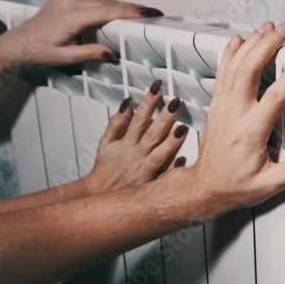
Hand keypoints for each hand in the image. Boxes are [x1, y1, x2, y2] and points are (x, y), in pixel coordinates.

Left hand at [0, 0, 161, 66]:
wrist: (16, 44)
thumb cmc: (39, 53)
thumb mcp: (66, 58)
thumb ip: (90, 53)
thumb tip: (113, 53)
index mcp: (71, 16)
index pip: (107, 11)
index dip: (130, 12)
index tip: (149, 13)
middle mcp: (69, 1)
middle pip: (107, 3)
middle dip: (130, 7)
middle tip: (152, 12)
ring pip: (100, 0)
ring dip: (119, 6)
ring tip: (139, 12)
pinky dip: (106, 4)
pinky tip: (117, 10)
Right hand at [84, 80, 187, 194]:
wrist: (100, 195)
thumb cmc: (105, 168)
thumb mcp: (105, 143)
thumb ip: (116, 123)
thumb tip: (126, 104)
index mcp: (126, 143)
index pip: (139, 118)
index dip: (148, 102)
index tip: (158, 88)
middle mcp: (137, 154)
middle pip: (153, 133)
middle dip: (165, 116)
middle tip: (176, 102)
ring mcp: (145, 169)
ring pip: (160, 153)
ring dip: (172, 141)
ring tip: (183, 127)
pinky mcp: (151, 183)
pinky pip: (164, 175)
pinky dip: (172, 168)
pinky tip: (183, 159)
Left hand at [190, 21, 284, 216]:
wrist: (204, 187)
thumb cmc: (235, 186)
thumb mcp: (268, 185)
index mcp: (251, 131)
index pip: (275, 96)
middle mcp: (235, 113)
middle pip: (251, 69)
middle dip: (268, 44)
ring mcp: (223, 106)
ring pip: (235, 65)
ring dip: (252, 43)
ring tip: (268, 26)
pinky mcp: (216, 105)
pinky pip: (222, 72)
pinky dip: (230, 52)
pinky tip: (238, 39)